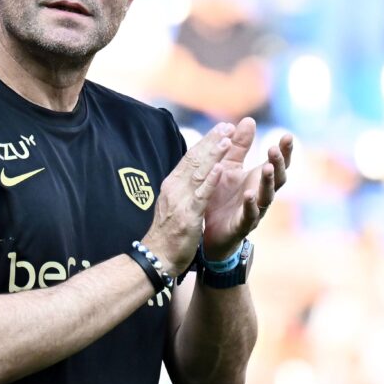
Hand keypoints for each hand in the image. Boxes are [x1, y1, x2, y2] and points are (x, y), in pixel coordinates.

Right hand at [141, 125, 242, 275]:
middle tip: (227, 126)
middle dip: (211, 142)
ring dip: (213, 155)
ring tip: (227, 140)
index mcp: (172, 185)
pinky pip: (200, 196)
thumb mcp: (174, 204)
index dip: (205, 142)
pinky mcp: (188, 216)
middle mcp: (174, 188)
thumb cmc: (167, 233)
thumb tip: (192, 172)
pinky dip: (210, 181)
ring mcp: (180, 201)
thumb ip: (183, 187)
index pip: (190, 158)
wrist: (156, 257)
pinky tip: (220, 169)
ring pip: (198, 173)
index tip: (220, 129)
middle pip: (194, 160)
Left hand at [200, 118, 292, 259]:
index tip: (288, 135)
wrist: (207, 229)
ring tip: (268, 168)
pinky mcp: (242, 225)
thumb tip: (249, 119)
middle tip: (275, 149)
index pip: (277, 162)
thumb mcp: (229, 166)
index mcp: (258, 178)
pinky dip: (252, 205)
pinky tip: (250, 195)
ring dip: (268, 182)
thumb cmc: (222, 196)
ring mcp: (254, 210)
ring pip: (267, 196)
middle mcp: (261, 194)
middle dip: (279, 163)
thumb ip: (239, 146)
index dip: (285, 151)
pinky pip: (250, 215)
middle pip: (278, 178)